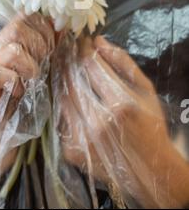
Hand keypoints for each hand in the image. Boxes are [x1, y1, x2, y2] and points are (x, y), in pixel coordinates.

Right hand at [0, 12, 54, 207]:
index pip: (25, 16)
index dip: (44, 26)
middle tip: (44, 63)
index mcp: (10, 40)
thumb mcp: (44, 68)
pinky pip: (0, 72)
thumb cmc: (28, 100)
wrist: (5, 133)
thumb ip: (50, 47)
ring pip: (12, 50)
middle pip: (18, 27)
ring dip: (30, 66)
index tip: (55, 43)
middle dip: (39, 45)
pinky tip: (19, 93)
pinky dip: (15, 83)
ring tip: (32, 80)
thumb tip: (63, 26)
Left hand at [60, 35, 188, 207]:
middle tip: (66, 47)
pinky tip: (65, 91)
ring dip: (60, 78)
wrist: (150, 168)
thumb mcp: (145, 90)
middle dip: (67, 59)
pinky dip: (62, 103)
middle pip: (71, 80)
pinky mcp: (72, 150)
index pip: (90, 65)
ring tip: (62, 64)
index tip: (81, 41)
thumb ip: (122, 63)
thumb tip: (98, 40)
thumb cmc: (150, 124)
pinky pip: (61, 118)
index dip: (83, 49)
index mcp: (120, 104)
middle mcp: (98, 122)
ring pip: (62, 97)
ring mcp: (82, 138)